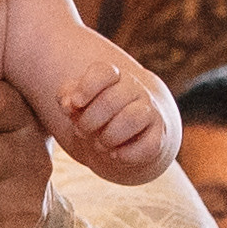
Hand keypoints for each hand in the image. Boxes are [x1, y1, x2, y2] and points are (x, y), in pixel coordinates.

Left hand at [58, 47, 178, 181]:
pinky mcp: (159, 136)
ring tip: (99, 145)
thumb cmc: (97, 116)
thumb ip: (67, 97)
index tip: (74, 104)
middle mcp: (135, 90)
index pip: (104, 72)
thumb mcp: (79, 105)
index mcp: (114, 77)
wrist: (128, 137)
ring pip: (132, 118)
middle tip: (81, 131)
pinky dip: (127, 154)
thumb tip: (68, 104)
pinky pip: (149, 145)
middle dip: (89, 121)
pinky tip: (115, 155)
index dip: (86, 88)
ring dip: (109, 137)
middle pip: (111, 100)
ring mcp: (150, 112)